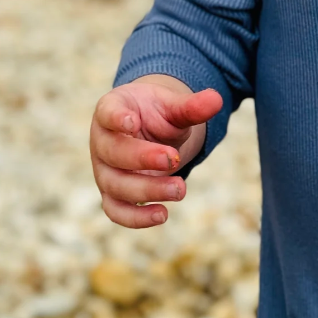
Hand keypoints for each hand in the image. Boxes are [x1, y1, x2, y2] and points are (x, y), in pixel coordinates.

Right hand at [90, 75, 222, 227]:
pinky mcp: (112, 194)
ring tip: (180, 189)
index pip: (107, 113)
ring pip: (116, 185)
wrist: (150, 131)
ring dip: (147, 190)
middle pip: (113, 152)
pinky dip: (136, 218)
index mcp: (111, 110)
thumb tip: (217, 99)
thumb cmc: (157, 114)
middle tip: (173, 159)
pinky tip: (162, 215)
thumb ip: (191, 106)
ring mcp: (104, 170)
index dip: (117, 118)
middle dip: (143, 158)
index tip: (133, 122)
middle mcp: (101, 141)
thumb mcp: (173, 106)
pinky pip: (116, 211)